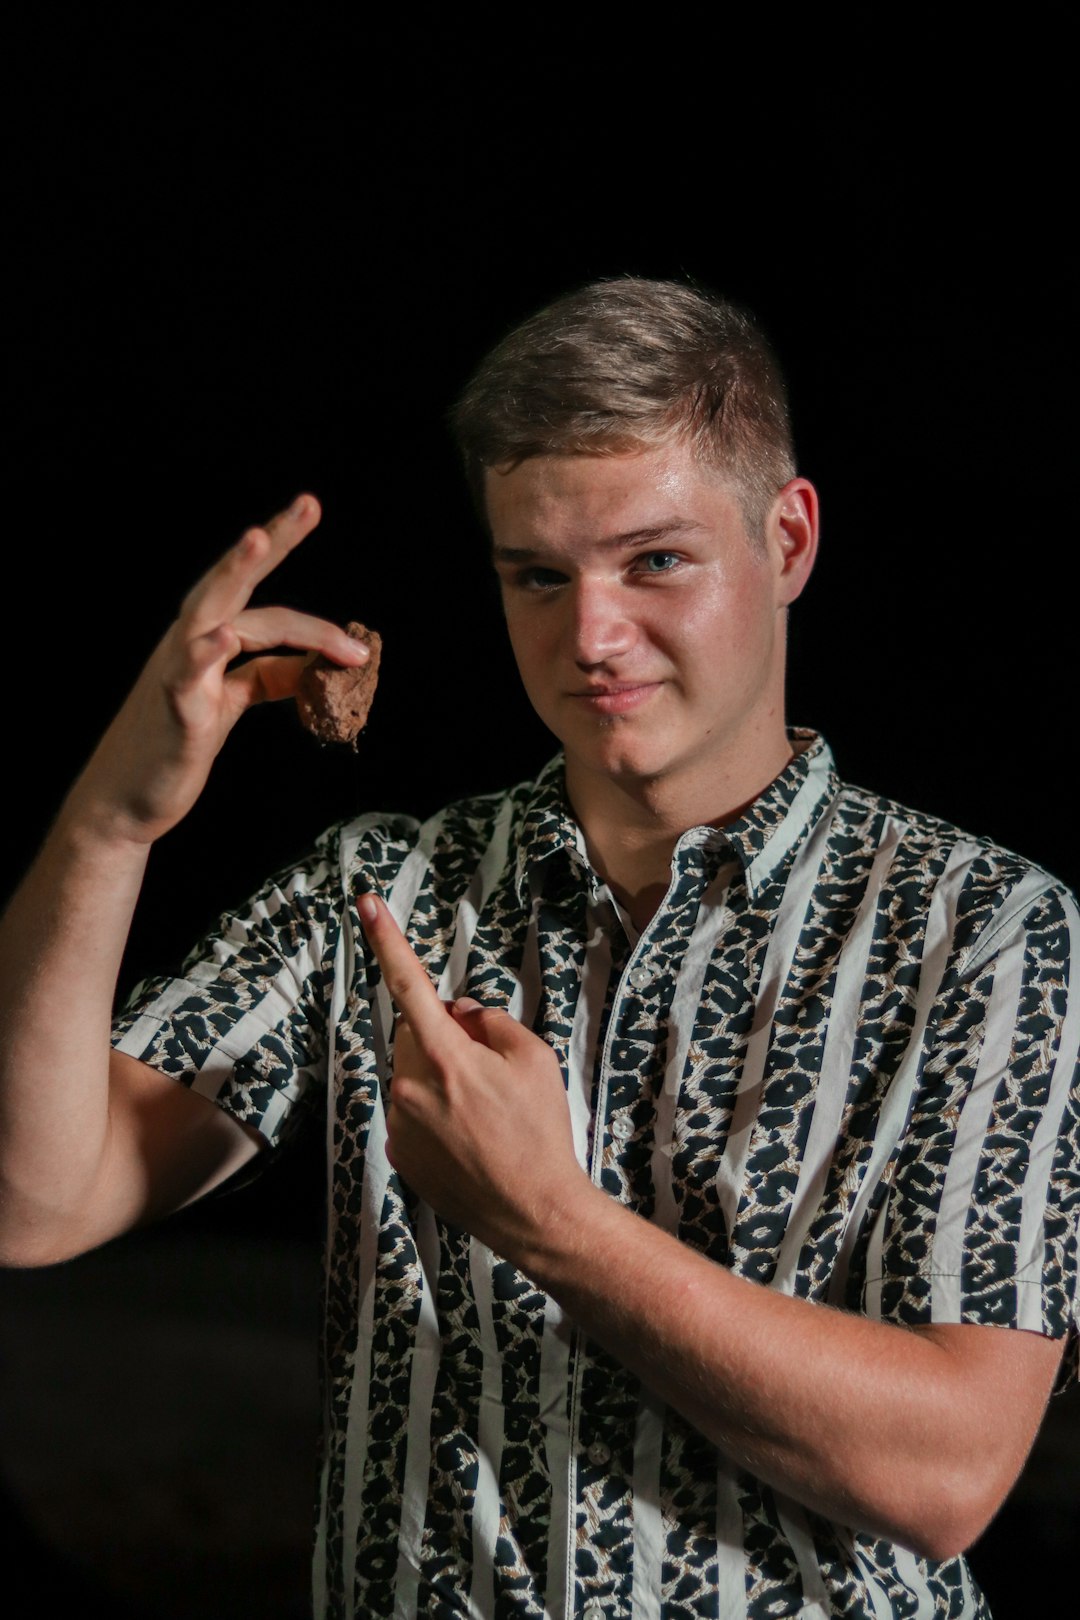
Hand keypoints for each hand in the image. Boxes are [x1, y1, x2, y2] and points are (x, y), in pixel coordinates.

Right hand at [67, 495, 368, 845]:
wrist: (125, 800)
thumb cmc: (173, 747)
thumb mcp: (229, 703)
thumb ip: (267, 678)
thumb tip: (312, 664)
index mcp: (206, 639)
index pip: (258, 594)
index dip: (289, 564)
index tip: (313, 515)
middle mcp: (189, 643)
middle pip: (233, 582)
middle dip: (272, 541)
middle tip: (308, 503)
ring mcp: (178, 673)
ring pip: (208, 612)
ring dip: (233, 573)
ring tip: (259, 537)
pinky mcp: (174, 711)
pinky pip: (185, 675)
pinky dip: (204, 653)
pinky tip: (223, 638)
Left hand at [357, 892, 589, 1255]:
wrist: (535, 1212)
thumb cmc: (541, 1132)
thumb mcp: (535, 1059)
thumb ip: (490, 1022)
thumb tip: (459, 1012)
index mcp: (446, 1058)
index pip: (410, 986)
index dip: (387, 941)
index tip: (365, 903)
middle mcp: (411, 1088)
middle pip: (412, 1035)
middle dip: (440, 1036)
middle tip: (486, 1067)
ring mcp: (401, 1125)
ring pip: (412, 1076)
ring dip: (438, 1079)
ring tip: (483, 1115)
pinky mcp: (401, 1156)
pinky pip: (411, 1115)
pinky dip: (434, 1115)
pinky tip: (469, 1140)